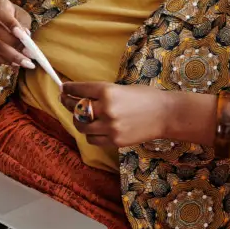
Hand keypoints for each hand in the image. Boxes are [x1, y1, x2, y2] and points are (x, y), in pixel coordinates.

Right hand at [0, 0, 34, 68]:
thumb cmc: (6, 13)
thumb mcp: (17, 12)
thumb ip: (22, 23)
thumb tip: (27, 38)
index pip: (3, 14)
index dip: (13, 25)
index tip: (25, 36)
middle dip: (16, 46)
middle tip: (31, 56)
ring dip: (11, 56)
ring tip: (25, 63)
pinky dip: (3, 60)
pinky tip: (14, 64)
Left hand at [61, 82, 181, 147]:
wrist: (166, 114)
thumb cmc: (146, 97)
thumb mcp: (122, 88)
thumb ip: (102, 93)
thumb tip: (81, 95)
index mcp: (108, 90)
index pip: (80, 89)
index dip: (69, 89)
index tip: (64, 88)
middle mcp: (106, 108)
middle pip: (77, 108)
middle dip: (67, 103)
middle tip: (64, 100)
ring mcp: (110, 126)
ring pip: (81, 126)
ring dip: (78, 121)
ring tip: (79, 117)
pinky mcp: (115, 140)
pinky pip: (93, 139)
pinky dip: (90, 134)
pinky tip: (93, 129)